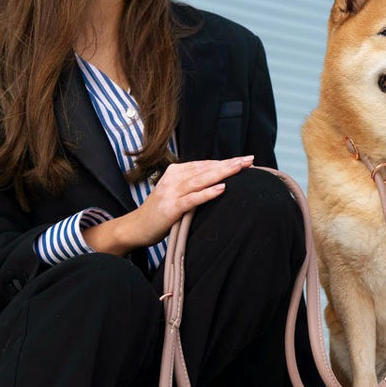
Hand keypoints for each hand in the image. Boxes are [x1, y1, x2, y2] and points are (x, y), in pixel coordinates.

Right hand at [85, 155, 253, 253]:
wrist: (136, 227)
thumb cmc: (160, 210)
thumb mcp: (176, 191)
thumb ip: (192, 184)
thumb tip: (218, 179)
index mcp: (176, 171)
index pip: (205, 164)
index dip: (225, 162)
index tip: (244, 160)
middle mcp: (174, 178)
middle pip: (206, 168)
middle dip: (229, 164)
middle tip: (249, 160)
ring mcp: (171, 192)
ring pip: (201, 179)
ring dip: (222, 173)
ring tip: (239, 169)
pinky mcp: (171, 208)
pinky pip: (192, 199)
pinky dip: (207, 193)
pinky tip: (221, 189)